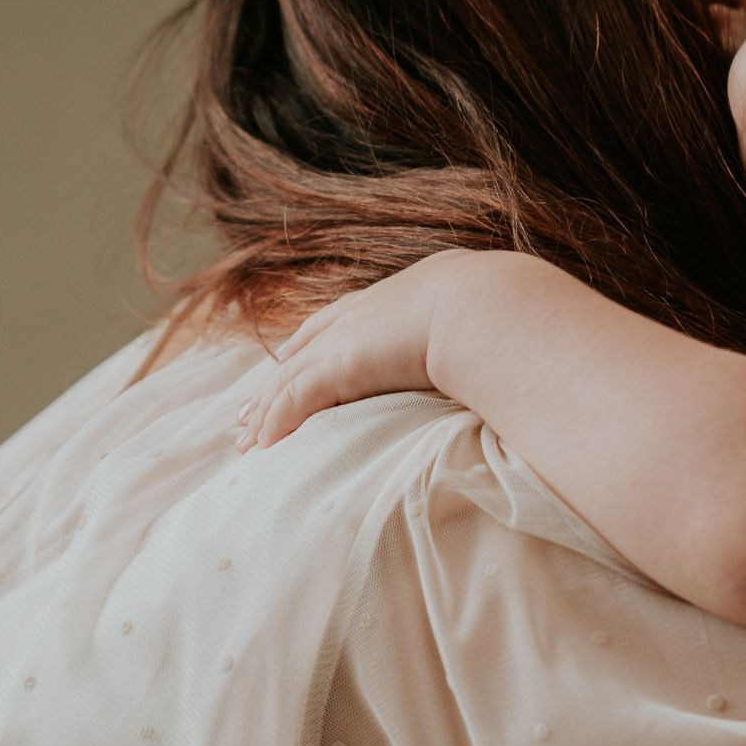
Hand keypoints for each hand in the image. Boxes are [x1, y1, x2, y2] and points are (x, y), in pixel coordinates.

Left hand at [234, 249, 484, 449]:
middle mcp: (360, 315)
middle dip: (273, 384)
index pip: (336, 323)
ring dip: (265, 413)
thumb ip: (473, 339)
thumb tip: (496, 361)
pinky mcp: (339, 365)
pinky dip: (277, 422)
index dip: (308, 344)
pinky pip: (296, 399)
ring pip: (290, 380)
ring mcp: (347, 339)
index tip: (287, 360)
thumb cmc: (498, 315)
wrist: (486, 307)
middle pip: (302, 353)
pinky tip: (263, 445)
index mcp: (393, 300)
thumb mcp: (479, 321)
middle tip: (247, 413)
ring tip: (246, 441)